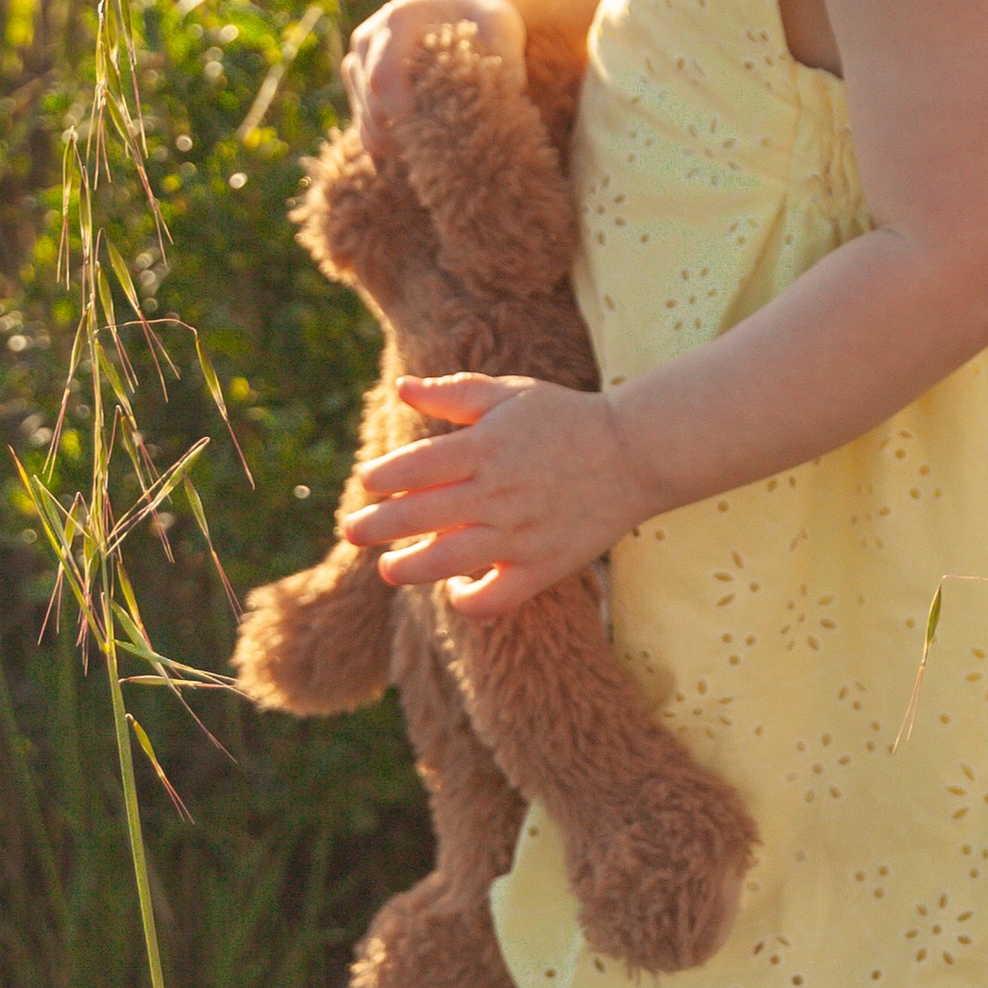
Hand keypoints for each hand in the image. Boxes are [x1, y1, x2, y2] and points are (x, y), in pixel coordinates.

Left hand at [339, 372, 659, 615]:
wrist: (634, 454)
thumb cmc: (565, 419)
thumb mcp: (511, 394)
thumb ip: (454, 394)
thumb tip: (402, 388)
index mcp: (487, 447)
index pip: (418, 466)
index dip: (385, 476)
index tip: (368, 483)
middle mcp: (498, 492)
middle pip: (421, 515)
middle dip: (378, 526)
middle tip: (352, 532)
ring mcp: (521, 533)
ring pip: (450, 561)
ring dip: (410, 569)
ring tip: (389, 570)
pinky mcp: (543, 566)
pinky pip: (496, 596)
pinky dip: (469, 600)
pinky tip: (456, 588)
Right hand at [342, 0, 523, 164]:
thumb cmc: (485, 12)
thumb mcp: (503, 27)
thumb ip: (505, 63)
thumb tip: (508, 108)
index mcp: (397, 22)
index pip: (383, 81)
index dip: (406, 116)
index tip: (443, 135)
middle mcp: (368, 39)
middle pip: (372, 108)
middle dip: (406, 136)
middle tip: (446, 148)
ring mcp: (358, 59)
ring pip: (365, 123)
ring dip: (396, 143)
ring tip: (435, 146)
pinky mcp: (357, 78)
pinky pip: (364, 124)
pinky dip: (388, 140)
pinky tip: (420, 140)